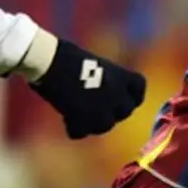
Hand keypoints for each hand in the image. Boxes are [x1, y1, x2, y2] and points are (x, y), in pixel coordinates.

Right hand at [29, 37, 147, 139]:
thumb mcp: (94, 65)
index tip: (121, 96)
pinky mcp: (83, 121)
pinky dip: (75, 129)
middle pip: (126, 111)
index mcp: (121, 76)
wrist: (48, 61)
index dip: (132, 95)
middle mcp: (117, 95)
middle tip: (96, 107)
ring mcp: (101, 110)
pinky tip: (66, 119)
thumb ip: (106, 82)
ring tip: (78, 113)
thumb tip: (102, 96)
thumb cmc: (66, 55)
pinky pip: (82, 132)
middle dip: (113, 111)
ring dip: (94, 122)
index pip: (139, 89)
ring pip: (106, 126)